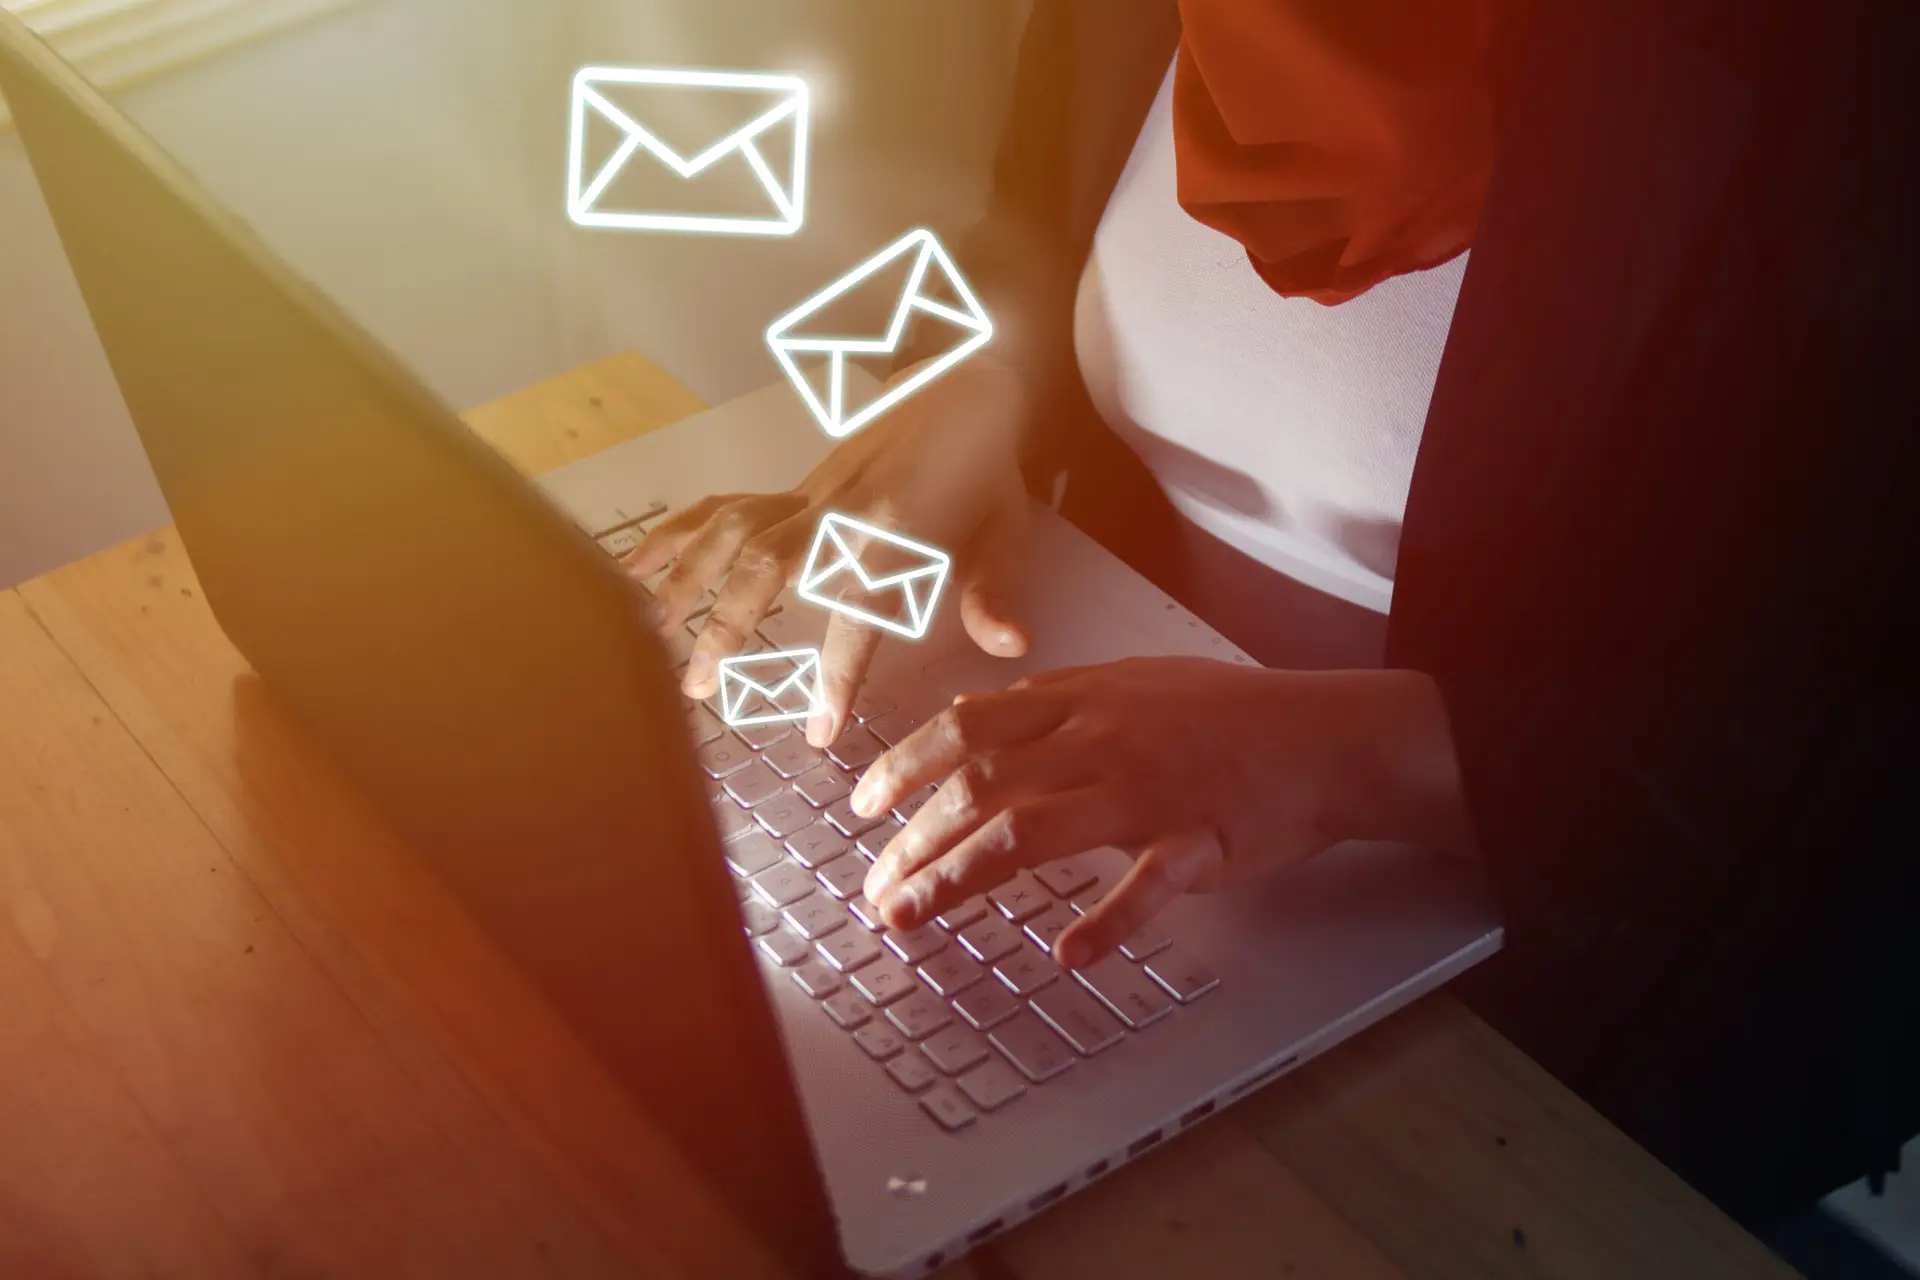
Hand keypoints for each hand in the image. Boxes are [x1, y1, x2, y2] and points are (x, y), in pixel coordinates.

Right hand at [622, 356, 1030, 744]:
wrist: (961, 386)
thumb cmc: (985, 469)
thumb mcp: (1006, 529)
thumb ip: (996, 592)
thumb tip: (1009, 647)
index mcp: (897, 531)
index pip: (859, 614)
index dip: (837, 673)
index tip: (817, 730)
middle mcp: (839, 513)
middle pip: (767, 566)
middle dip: (728, 627)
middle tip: (697, 687)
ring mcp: (808, 496)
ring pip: (732, 531)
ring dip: (687, 578)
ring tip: (651, 632)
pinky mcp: (792, 489)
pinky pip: (725, 507)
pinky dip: (677, 533)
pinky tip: (635, 565)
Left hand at [848, 660, 1476, 968]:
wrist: (1324, 736)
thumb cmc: (1229, 714)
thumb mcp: (1132, 683)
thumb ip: (1058, 702)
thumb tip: (979, 723)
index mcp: (1081, 699)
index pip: (968, 727)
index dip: (903, 766)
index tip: (863, 807)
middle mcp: (1101, 738)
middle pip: (980, 786)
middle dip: (912, 841)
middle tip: (876, 890)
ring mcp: (1147, 788)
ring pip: (1029, 830)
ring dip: (958, 878)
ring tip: (911, 918)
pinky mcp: (1197, 840)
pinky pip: (1146, 884)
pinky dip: (1108, 922)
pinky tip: (1068, 955)